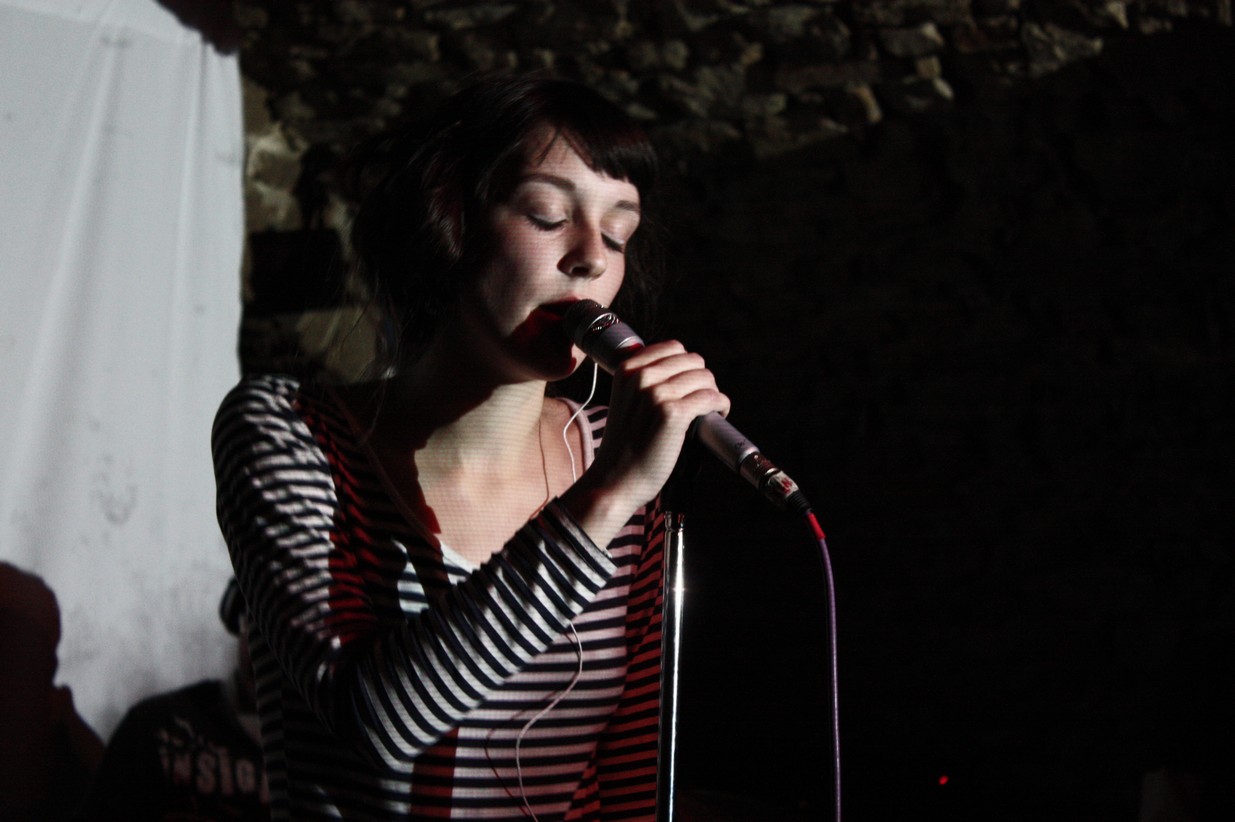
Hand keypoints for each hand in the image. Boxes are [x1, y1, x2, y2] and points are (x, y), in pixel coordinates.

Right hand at [561, 341, 728, 544]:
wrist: (614, 480)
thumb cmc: (625, 446)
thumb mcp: (626, 400)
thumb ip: (646, 381)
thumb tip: (684, 369)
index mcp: (627, 368)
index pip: (673, 348)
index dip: (687, 367)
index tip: (689, 386)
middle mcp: (641, 376)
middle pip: (693, 361)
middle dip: (701, 380)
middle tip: (700, 401)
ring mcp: (657, 394)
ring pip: (705, 378)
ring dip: (712, 393)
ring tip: (708, 410)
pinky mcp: (673, 414)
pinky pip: (711, 397)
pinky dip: (720, 406)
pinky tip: (717, 416)